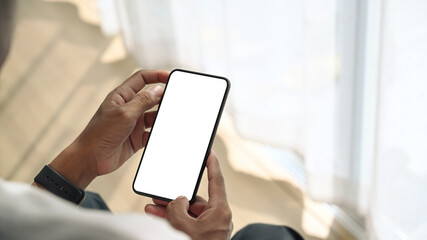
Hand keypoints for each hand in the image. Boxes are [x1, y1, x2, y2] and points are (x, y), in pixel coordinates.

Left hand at [46, 70, 168, 188]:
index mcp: (122, 96)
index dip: (156, 75)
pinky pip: (152, 133)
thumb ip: (143, 101)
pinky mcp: (137, 138)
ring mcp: (133, 123)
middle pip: (151, 97)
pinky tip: (164, 135)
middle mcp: (129, 108)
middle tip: (176, 99)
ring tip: (172, 118)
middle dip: (163, 98)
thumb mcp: (124, 113)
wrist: (90, 159)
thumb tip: (158, 89)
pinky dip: (159, 134)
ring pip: (154, 116)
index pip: (142, 78)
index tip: (170, 77)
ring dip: (162, 118)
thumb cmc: (99, 134)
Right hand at [145, 152, 232, 239]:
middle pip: (196, 200)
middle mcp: (217, 219)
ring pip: (189, 213)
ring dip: (170, 210)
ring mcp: (210, 229)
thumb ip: (177, 209)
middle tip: (160, 193)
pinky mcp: (203, 236)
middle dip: (176, 196)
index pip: (217, 181)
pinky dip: (173, 220)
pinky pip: (188, 223)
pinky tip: (157, 216)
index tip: (210, 152)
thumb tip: (178, 202)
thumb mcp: (183, 227)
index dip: (213, 164)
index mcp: (220, 212)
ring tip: (152, 207)